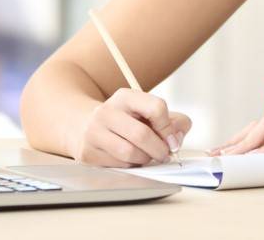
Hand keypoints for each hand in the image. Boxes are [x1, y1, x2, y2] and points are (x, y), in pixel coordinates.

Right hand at [72, 88, 191, 166]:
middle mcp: (107, 111)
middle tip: (164, 154)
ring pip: (129, 153)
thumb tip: (177, 138)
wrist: (86, 126)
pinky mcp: (89, 153)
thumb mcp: (148, 112)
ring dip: (145, 159)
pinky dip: (130, 165)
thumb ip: (173, 122)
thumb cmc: (126, 121)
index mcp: (125, 97)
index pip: (156, 107)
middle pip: (142, 134)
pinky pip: (118, 165)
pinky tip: (130, 158)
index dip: (169, 128)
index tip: (172, 139)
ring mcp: (94, 132)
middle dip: (159, 149)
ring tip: (146, 156)